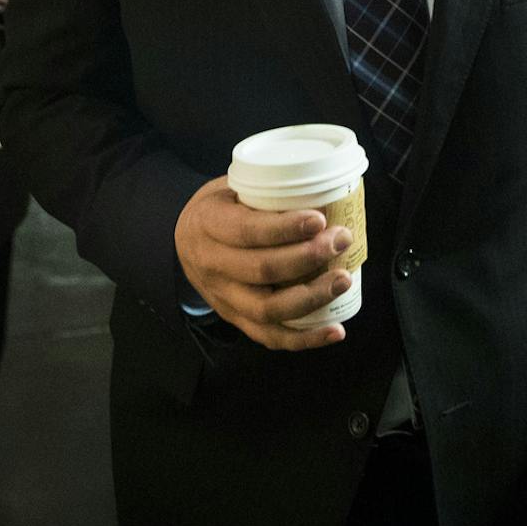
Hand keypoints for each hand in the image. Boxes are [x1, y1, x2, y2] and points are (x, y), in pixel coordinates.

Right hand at [172, 177, 353, 350]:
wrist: (183, 239)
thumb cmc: (220, 207)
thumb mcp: (230, 187)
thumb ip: (265, 190)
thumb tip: (324, 189)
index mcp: (208, 225)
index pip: (247, 231)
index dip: (285, 228)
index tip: (320, 220)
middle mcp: (212, 266)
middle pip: (262, 270)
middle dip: (309, 257)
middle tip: (341, 240)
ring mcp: (223, 298)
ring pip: (268, 310)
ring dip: (311, 298)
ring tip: (343, 280)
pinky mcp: (235, 320)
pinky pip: (269, 337)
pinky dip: (305, 338)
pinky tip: (334, 330)